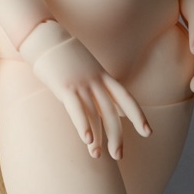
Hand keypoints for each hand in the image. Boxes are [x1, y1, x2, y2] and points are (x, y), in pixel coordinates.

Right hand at [19, 21, 150, 159]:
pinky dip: (83, 125)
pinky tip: (87, 139)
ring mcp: (81, 83)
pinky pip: (77, 109)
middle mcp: (95, 80)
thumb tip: (119, 109)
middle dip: (117, 135)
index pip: (126, 97)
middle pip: (111, 111)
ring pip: (95, 114)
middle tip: (118, 155)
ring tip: (97, 155)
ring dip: (98, 137)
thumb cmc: (65, 56)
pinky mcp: (66, 86)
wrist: (46, 37)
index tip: (148, 132)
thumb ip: (102, 88)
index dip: (137, 115)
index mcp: (102, 75)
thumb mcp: (89, 68)